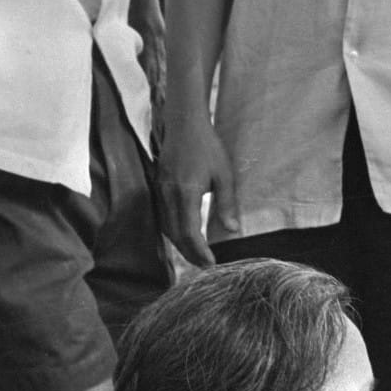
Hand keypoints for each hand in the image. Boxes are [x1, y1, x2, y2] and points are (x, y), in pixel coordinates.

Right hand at [155, 118, 237, 266]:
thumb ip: (227, 204)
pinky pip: (163, 216)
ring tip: (197, 255)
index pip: (189, 232)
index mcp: (185, 193)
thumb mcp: (224, 175)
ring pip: (166, 227)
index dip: (199, 251)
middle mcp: (168, 194)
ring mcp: (160, 191)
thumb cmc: (208, 147)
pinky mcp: (158, 187)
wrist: (184, 124)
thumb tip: (233, 230)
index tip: (211, 263)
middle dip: (189, 253)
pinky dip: (173, 231)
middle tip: (205, 266)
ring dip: (180, 244)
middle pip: (175, 234)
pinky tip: (184, 236)